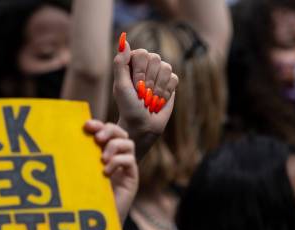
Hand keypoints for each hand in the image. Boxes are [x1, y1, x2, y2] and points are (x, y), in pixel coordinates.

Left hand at [84, 120, 137, 223]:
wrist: (96, 225)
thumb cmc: (83, 201)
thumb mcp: (78, 175)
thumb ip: (76, 160)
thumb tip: (62, 140)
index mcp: (102, 154)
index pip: (105, 131)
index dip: (98, 124)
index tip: (85, 125)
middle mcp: (115, 158)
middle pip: (119, 132)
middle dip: (109, 130)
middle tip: (97, 138)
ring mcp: (125, 168)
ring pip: (128, 143)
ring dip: (114, 146)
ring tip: (102, 159)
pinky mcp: (131, 179)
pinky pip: (130, 161)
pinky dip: (117, 162)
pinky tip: (105, 173)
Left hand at [113, 36, 177, 159]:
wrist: (143, 124)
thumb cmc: (128, 106)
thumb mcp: (120, 86)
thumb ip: (120, 63)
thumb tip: (124, 41)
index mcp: (131, 63)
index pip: (142, 53)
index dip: (140, 71)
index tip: (135, 86)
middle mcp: (145, 65)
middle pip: (155, 58)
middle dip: (149, 81)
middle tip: (142, 95)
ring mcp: (158, 73)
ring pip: (166, 67)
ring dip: (158, 87)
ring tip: (150, 98)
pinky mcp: (170, 82)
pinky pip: (174, 78)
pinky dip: (166, 91)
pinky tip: (159, 100)